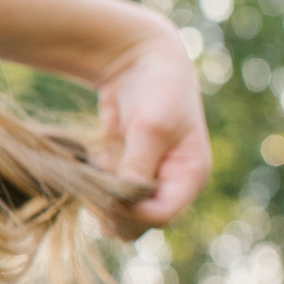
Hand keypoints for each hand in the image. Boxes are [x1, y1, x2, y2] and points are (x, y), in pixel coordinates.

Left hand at [91, 22, 211, 238]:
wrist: (138, 60)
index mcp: (189, 176)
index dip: (132, 213)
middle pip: (140, 223)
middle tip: (94, 184)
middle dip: (115, 210)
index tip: (107, 194)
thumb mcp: (150, 126)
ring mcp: (147, 179)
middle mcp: (171, 183)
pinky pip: (107, 195)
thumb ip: (138, 164)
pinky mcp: (125, 171)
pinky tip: (95, 160)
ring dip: (103, 200)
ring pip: (121, 214)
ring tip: (95, 170)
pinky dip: (96, 186)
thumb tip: (126, 198)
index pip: (161, 216)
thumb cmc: (157, 88)